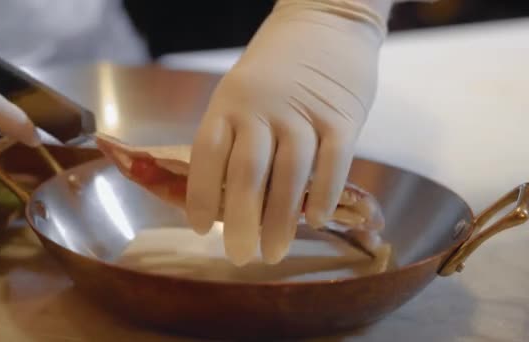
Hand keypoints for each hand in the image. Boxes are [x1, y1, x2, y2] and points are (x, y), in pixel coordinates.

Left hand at [186, 0, 388, 264]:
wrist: (327, 20)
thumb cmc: (278, 68)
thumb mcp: (242, 90)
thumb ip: (237, 135)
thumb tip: (228, 196)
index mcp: (229, 102)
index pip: (207, 155)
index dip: (200, 195)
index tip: (201, 229)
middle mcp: (262, 107)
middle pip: (247, 173)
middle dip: (241, 220)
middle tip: (239, 256)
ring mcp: (304, 111)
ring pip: (290, 174)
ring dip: (281, 219)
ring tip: (273, 252)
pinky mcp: (342, 116)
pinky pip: (333, 162)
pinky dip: (325, 195)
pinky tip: (317, 221)